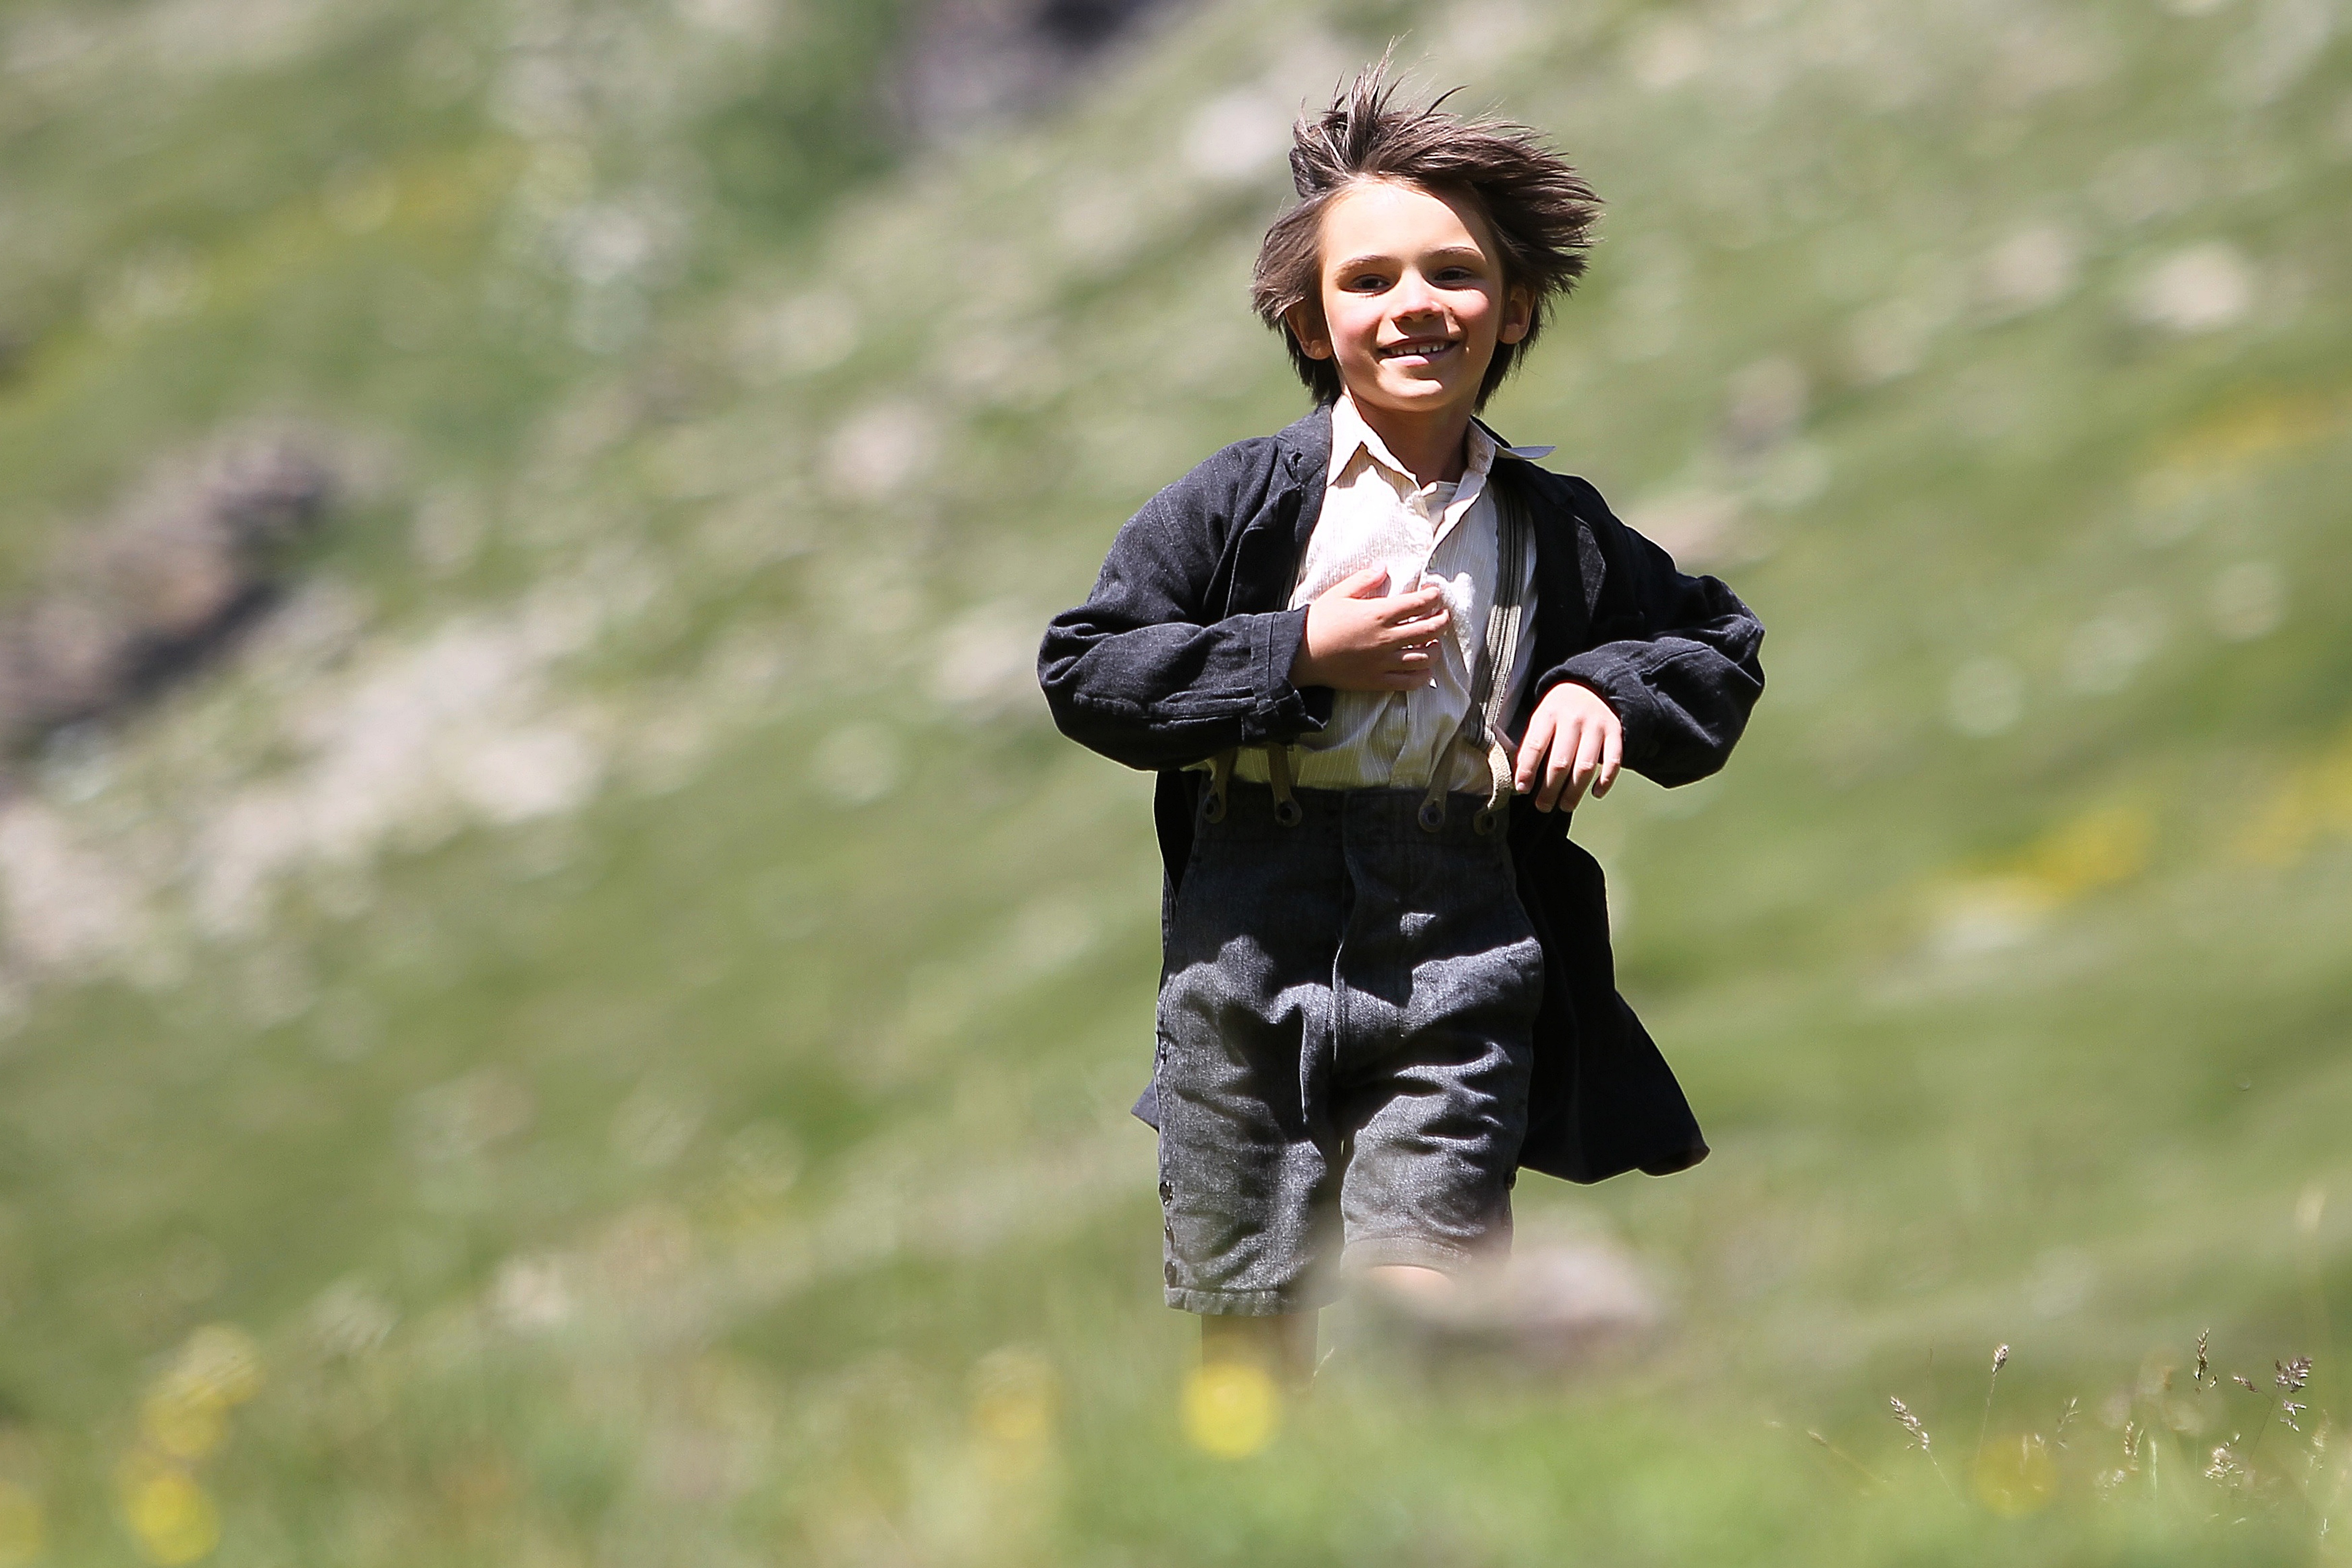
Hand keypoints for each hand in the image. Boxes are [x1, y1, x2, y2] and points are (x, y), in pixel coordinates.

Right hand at [1289, 567, 1450, 691]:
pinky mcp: (1376, 681)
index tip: (1436, 594)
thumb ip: (1364, 579)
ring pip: (1423, 657)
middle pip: (1428, 630)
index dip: (1433, 597)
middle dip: (1442, 621)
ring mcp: (1383, 662)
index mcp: (1378, 614)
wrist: (1301, 654)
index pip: (1418, 604)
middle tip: (1443, 616)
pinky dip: (1423, 676)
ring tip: (1434, 643)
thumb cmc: (1319, 622)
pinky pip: (1409, 682)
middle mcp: (1385, 639)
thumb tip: (1383, 567)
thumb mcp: (1339, 593)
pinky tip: (1425, 670)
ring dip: (1435, 649)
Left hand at [1513, 682, 1622, 811]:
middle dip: (1550, 789)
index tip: (1522, 789)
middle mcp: (1572, 719)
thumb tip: (1521, 780)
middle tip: (1543, 806)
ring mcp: (1596, 726)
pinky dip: (1605, 781)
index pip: (1535, 746)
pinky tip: (1595, 793)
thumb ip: (1532, 744)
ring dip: (1574, 791)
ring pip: (1585, 766)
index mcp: (1548, 715)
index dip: (1527, 770)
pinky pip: (1613, 761)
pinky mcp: (1615, 732)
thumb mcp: (1541, 718)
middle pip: (1560, 762)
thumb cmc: (1560, 710)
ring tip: (1565, 806)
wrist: (1591, 685)